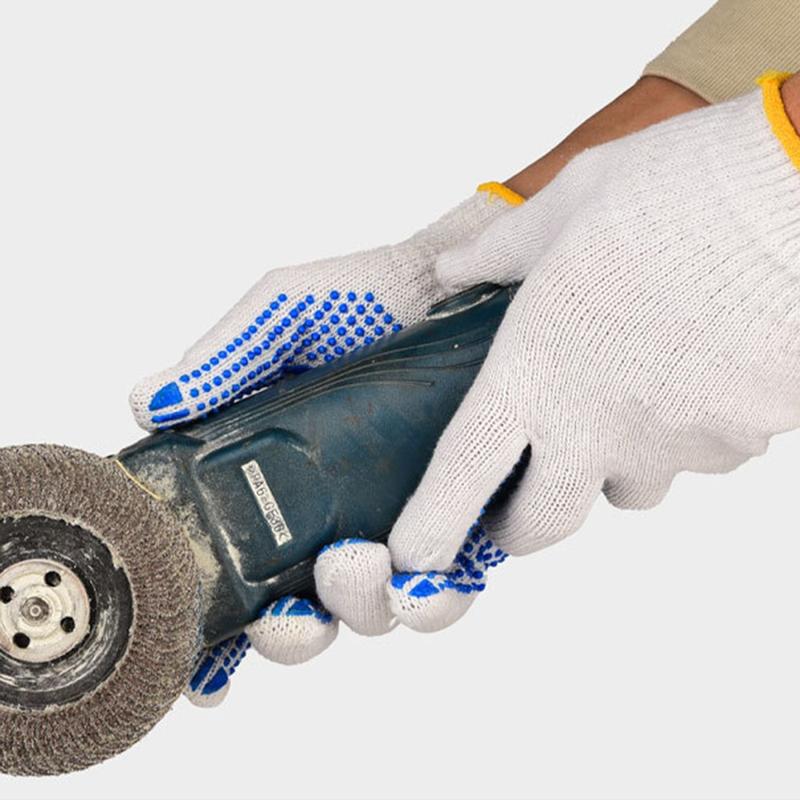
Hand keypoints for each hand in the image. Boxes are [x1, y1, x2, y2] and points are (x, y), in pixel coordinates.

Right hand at [137, 183, 523, 703]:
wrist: (456, 275)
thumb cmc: (365, 296)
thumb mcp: (280, 317)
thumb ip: (221, 361)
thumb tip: (147, 405)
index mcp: (277, 486)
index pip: (236, 575)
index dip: (215, 638)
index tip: (203, 675)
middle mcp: (336, 517)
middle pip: (306, 616)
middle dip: (292, 635)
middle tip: (292, 609)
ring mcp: (401, 522)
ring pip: (379, 612)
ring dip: (362, 611)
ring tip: (357, 561)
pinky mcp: (464, 517)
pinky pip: (451, 582)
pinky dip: (435, 598)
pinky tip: (423, 575)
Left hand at [263, 72, 799, 649]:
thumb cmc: (680, 189)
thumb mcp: (567, 205)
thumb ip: (499, 252)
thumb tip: (453, 268)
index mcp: (534, 367)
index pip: (462, 476)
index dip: (430, 529)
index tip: (414, 556)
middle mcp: (596, 424)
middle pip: (541, 523)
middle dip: (523, 519)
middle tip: (522, 486)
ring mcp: (672, 443)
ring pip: (629, 490)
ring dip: (615, 463)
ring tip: (627, 391)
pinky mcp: (738, 443)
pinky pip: (699, 459)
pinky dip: (686, 432)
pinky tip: (697, 368)